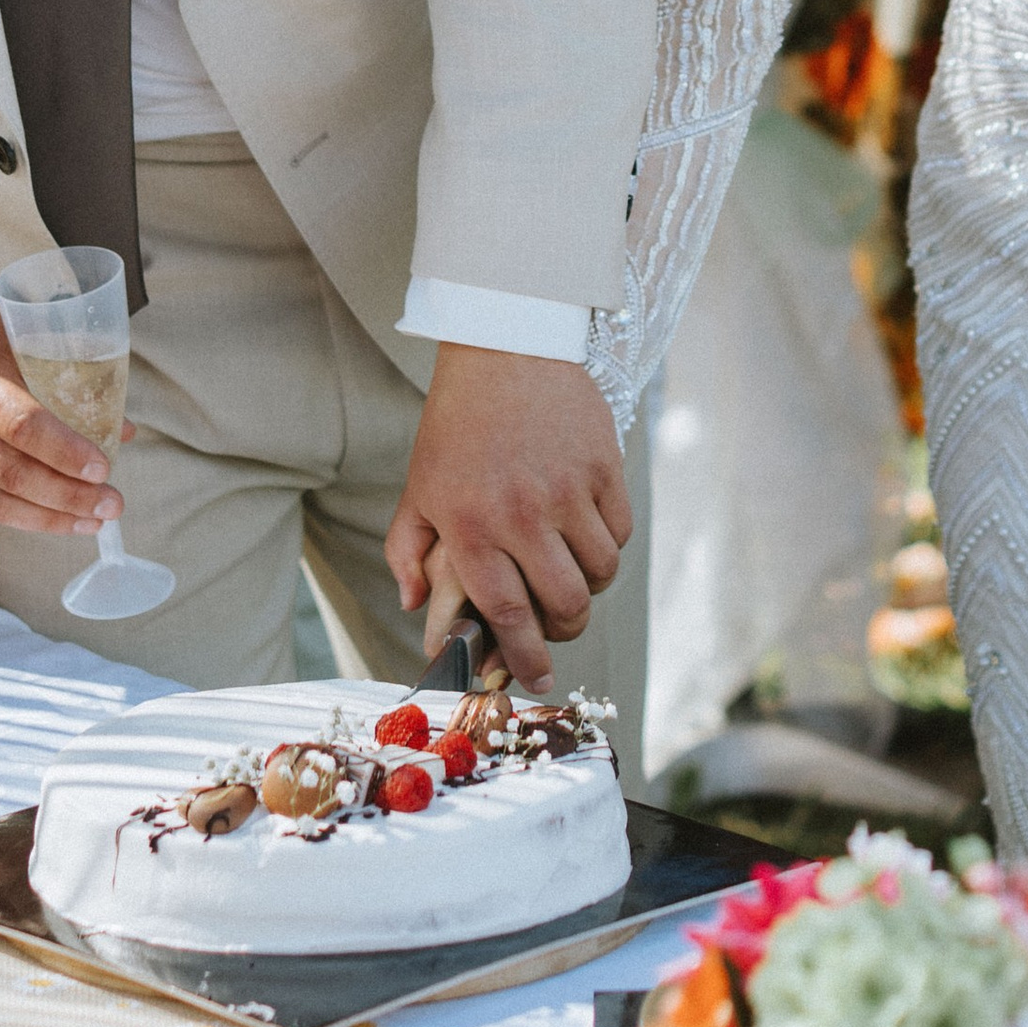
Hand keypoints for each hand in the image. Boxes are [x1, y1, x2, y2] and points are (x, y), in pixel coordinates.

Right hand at [0, 289, 128, 534]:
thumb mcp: (27, 342)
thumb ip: (73, 381)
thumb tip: (122, 429)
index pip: (21, 423)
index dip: (64, 451)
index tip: (102, 467)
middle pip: (13, 470)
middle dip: (68, 494)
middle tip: (111, 503)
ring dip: (52, 516)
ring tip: (94, 520)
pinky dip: (26, 518)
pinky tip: (59, 520)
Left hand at [387, 346, 630, 692]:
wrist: (505, 346)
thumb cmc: (457, 422)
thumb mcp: (419, 487)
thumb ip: (408, 552)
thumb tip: (412, 608)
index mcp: (472, 525)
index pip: (505, 614)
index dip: (522, 658)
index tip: (535, 680)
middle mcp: (523, 514)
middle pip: (564, 604)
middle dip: (563, 631)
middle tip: (555, 629)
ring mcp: (568, 490)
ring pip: (599, 574)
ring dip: (587, 588)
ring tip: (571, 577)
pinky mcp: (603, 466)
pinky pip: (619, 532)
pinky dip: (607, 546)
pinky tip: (587, 535)